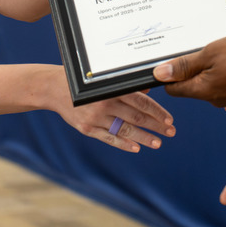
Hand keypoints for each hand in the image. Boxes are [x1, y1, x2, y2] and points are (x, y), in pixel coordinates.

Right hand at [57, 89, 175, 152]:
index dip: (157, 112)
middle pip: (137, 118)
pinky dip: (123, 144)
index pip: (141, 102)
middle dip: (156, 126)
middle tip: (171, 132)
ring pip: (125, 130)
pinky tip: (136, 148)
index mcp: (112, 89)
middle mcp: (105, 104)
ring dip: (144, 138)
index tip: (169, 120)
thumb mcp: (105, 78)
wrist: (54, 88)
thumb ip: (126, 84)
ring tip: (158, 143)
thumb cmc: (84, 81)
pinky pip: (109, 138)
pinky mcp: (87, 128)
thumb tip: (149, 87)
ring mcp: (96, 118)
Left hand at [152, 34, 225, 106]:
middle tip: (207, 52)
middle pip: (191, 84)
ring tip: (224, 54)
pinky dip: (224, 70)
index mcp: (202, 91)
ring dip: (210, 67)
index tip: (178, 61)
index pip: (173, 89)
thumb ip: (184, 65)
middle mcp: (213, 99)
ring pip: (208, 81)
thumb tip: (160, 73)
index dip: (171, 73)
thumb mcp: (209, 54)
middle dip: (194, 67)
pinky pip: (222, 82)